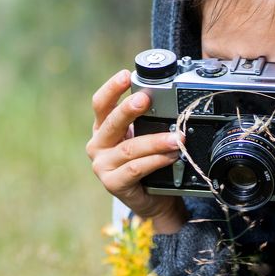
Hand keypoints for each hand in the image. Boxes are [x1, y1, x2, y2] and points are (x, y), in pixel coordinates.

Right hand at [86, 69, 187, 233]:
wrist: (153, 200)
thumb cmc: (148, 164)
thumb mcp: (143, 137)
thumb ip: (146, 121)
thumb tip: (166, 99)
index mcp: (103, 129)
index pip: (101, 104)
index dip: (112, 89)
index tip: (126, 75)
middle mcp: (98, 146)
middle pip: (111, 123)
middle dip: (129, 109)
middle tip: (145, 98)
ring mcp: (102, 166)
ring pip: (129, 148)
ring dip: (155, 140)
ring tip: (176, 137)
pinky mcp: (112, 184)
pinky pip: (136, 169)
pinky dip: (156, 160)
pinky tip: (171, 155)